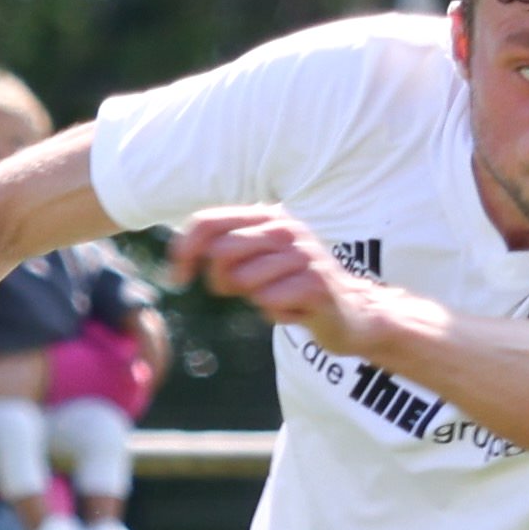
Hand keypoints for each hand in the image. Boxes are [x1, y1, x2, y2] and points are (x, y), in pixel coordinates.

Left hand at [174, 208, 386, 354]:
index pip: (207, 222)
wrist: (350, 311)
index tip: (178, 277)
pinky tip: (293, 310)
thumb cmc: (293, 286)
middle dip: (219, 281)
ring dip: (253, 299)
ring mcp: (303, 254)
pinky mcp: (316, 283)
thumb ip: (223, 250)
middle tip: (239, 292)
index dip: (183, 251)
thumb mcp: (257, 261)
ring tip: (276, 298)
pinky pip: (268, 301)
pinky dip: (275, 313)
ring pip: (244, 280)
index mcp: (267, 217)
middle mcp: (285, 228)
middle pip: (221, 252)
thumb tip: (182, 254)